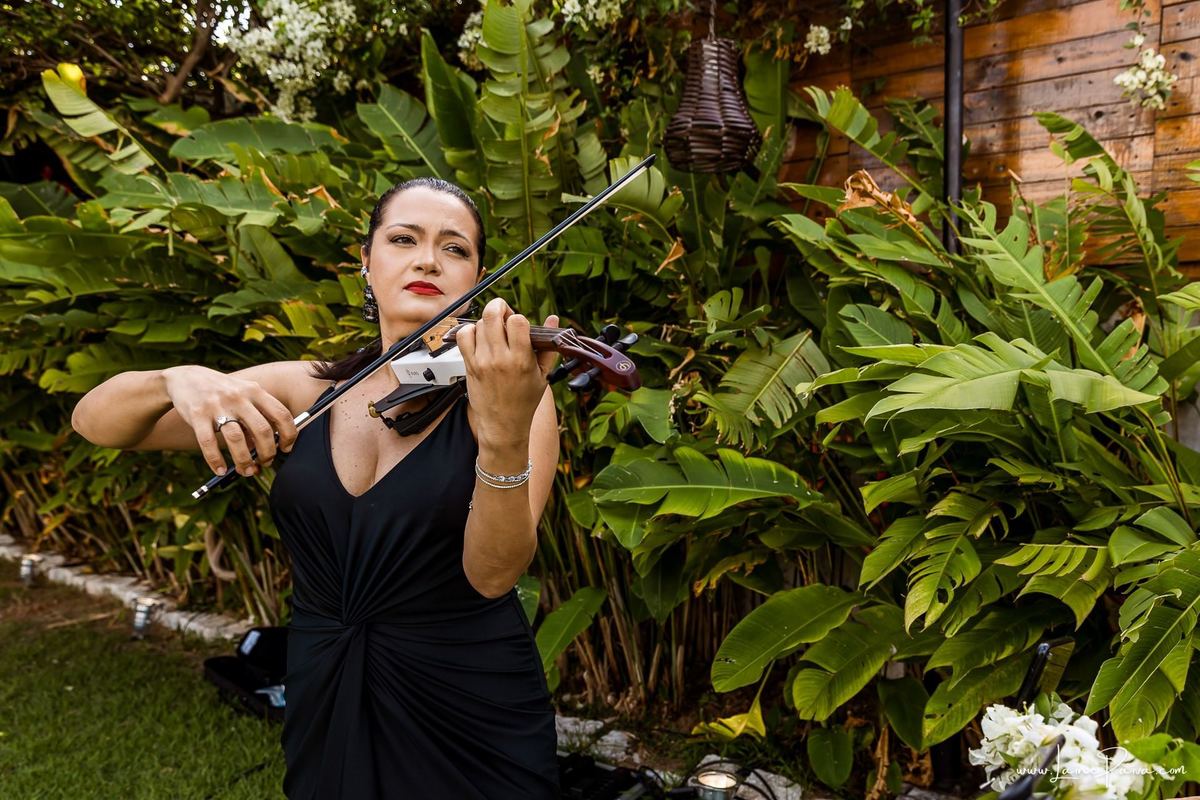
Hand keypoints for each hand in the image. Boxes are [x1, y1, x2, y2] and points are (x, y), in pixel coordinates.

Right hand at [162, 365, 297, 476]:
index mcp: (255, 391)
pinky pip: (208, 443)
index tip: (286, 448)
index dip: (289, 435)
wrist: (186, 377)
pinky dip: (216, 461)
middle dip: (268, 452)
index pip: (281, 414)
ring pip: (236, 439)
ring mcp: (217, 405)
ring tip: (246, 471)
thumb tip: (265, 449)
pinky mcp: (197, 414)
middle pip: (262, 430)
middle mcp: (239, 397)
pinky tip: (221, 470)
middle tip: (266, 462)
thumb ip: (256, 416)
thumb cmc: (222, 392)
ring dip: (244, 461)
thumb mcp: (244, 395)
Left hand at [456, 298, 558, 447]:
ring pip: (479, 324)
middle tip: (503, 316)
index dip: (518, 318)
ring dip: (487, 323)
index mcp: (521, 360)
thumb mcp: (542, 375)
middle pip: (492, 315)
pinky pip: (464, 337)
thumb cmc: (524, 401)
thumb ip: (548, 346)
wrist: (503, 425)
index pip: (517, 321)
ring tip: (494, 333)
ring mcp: (482, 361)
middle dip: (499, 308)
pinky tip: (479, 339)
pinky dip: (470, 332)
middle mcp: (500, 359)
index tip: (519, 326)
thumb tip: (553, 318)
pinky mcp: (469, 365)